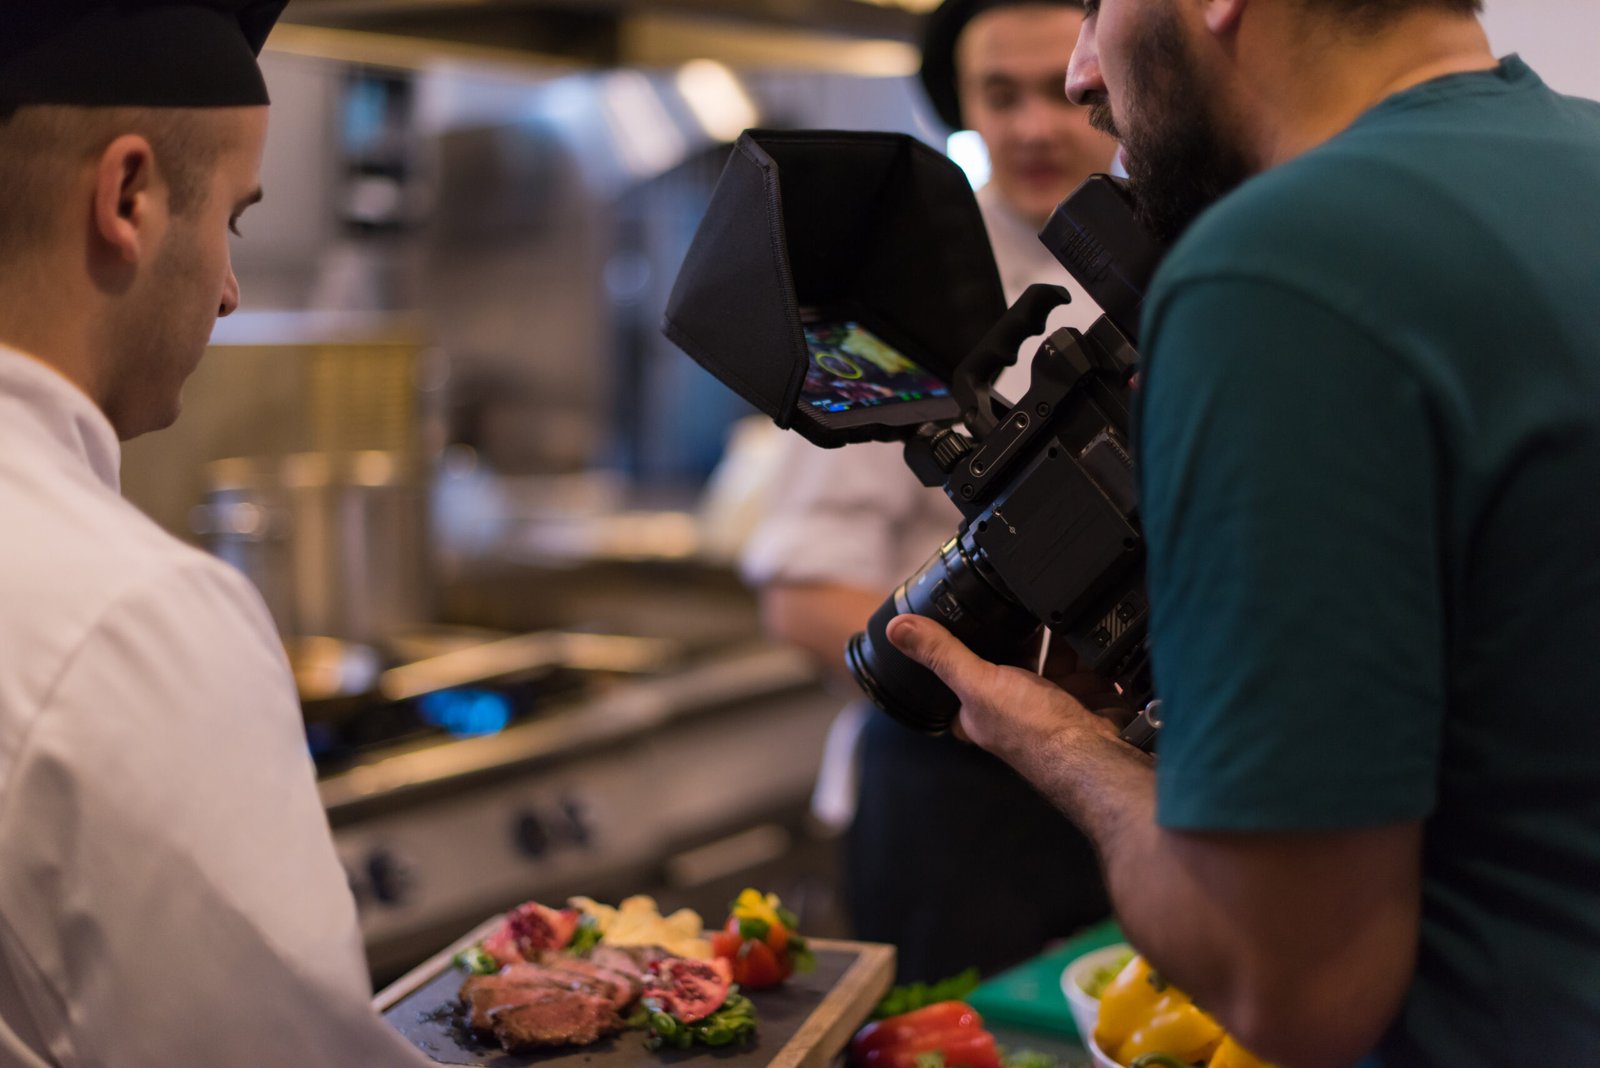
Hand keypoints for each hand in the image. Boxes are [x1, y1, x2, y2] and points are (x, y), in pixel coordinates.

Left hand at [885, 614, 1120, 758]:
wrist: (1099, 753)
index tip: (961, 610)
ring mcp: (1051, 698)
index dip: (960, 643)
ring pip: (1047, 651)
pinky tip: (1081, 620)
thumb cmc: (1035, 737)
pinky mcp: (1083, 690)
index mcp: (979, 708)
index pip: (960, 669)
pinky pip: (1080, 655)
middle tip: (1012, 597)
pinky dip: (1082, 638)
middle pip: (1009, 654)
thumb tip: (897, 628)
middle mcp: (1014, 705)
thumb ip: (942, 655)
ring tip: (1050, 603)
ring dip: (1051, 630)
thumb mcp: (978, 685)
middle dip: (1014, 629)